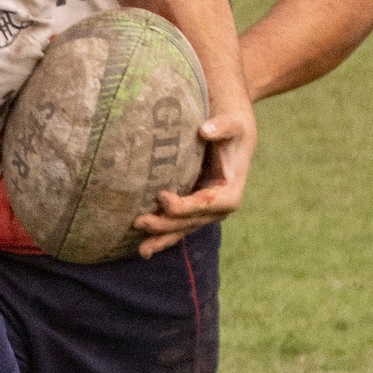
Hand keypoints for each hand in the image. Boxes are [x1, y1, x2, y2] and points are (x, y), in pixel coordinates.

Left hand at [134, 105, 255, 255]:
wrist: (230, 130)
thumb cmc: (231, 124)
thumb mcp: (232, 123)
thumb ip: (223, 126)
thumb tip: (205, 130)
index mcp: (232, 190)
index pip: (208, 203)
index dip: (186, 205)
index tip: (162, 197)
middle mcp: (220, 206)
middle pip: (192, 221)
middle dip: (166, 224)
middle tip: (139, 221)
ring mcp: (206, 211)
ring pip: (183, 229)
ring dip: (162, 238)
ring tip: (141, 249)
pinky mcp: (193, 210)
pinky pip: (178, 226)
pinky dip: (162, 237)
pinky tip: (144, 249)